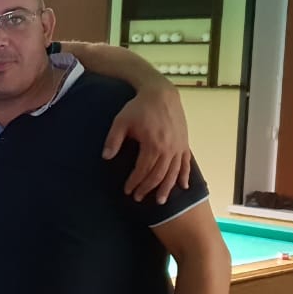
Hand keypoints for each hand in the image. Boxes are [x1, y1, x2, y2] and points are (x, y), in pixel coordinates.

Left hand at [103, 85, 191, 203]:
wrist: (161, 93)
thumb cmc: (139, 107)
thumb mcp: (121, 121)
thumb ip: (113, 140)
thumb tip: (105, 158)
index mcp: (153, 145)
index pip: (143, 170)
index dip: (134, 182)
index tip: (127, 191)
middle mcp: (169, 149)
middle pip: (158, 175)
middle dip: (147, 188)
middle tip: (138, 197)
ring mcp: (179, 146)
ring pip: (173, 173)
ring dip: (166, 188)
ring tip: (159, 200)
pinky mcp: (184, 143)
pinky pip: (186, 163)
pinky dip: (185, 176)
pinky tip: (183, 186)